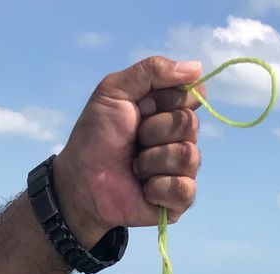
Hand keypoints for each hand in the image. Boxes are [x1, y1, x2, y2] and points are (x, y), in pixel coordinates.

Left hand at [52, 55, 203, 247]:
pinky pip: (184, 189)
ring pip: (188, 157)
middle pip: (190, 125)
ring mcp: (181, 169)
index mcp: (168, 109)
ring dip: (153, 161)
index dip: (167, 100)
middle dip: (154, 132)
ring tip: (134, 167)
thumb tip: (198, 68)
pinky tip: (143, 189)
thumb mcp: (115, 90)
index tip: (143, 107)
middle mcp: (180, 137)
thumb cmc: (96, 136)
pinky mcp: (179, 200)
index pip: (193, 96)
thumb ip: (152, 71)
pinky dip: (158, 187)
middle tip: (134, 140)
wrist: (81, 181)